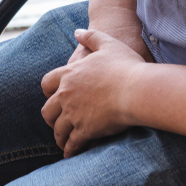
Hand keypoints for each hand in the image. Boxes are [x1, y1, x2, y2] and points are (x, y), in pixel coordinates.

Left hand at [41, 29, 145, 156]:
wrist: (139, 89)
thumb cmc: (127, 66)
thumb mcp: (108, 44)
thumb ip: (91, 36)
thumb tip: (77, 31)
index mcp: (68, 75)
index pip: (47, 84)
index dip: (48, 92)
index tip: (53, 97)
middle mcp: (65, 95)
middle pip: (48, 109)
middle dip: (50, 117)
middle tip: (55, 122)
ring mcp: (73, 113)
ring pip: (58, 129)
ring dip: (59, 136)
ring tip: (63, 142)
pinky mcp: (84, 130)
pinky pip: (72, 143)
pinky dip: (70, 149)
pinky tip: (71, 153)